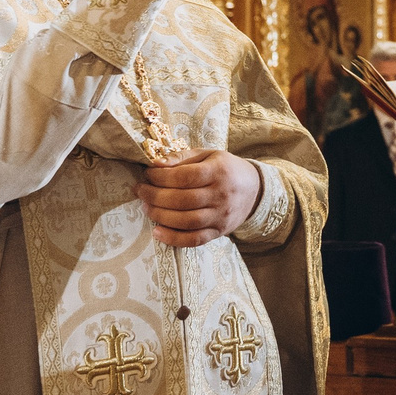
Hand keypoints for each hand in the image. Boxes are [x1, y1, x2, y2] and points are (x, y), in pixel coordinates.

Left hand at [137, 149, 261, 247]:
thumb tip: (156, 164)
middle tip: (141, 191)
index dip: (162, 177)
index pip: (185, 176)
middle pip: (183, 200)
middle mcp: (221, 195)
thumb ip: (182, 157)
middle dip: (156, 196)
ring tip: (146, 208)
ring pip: (187, 221)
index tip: (148, 175)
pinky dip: (173, 239)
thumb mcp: (208, 155)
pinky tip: (157, 232)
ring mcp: (221, 216)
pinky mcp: (219, 232)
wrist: (254, 190)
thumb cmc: (226, 169)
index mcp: (218, 171)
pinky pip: (195, 239)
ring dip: (161, 216)